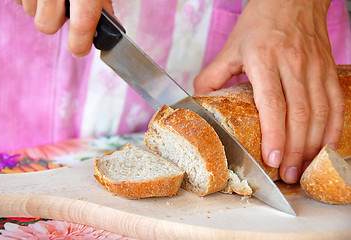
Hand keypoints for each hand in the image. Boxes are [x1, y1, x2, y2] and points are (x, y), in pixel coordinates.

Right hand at [14, 0, 113, 56]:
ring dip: (41, 8)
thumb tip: (111, 32)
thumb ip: (102, 7)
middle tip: (62, 9)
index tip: (79, 51)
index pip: (82, 23)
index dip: (80, 43)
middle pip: (46, 25)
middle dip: (55, 22)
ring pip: (30, 13)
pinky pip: (18, 1)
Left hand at [194, 0, 344, 182]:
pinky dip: (333, 128)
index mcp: (264, 60)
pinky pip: (336, 103)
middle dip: (293, 150)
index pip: (272, 104)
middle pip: (298, 115)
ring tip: (302, 168)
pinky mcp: (327, 69)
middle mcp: (293, 65)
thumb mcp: (231, 47)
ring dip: (313, 145)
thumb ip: (213, 76)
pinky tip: (326, 146)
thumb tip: (198, 99)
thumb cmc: (260, 22)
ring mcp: (314, 68)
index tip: (272, 158)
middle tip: (286, 174)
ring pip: (320, 114)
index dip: (274, 135)